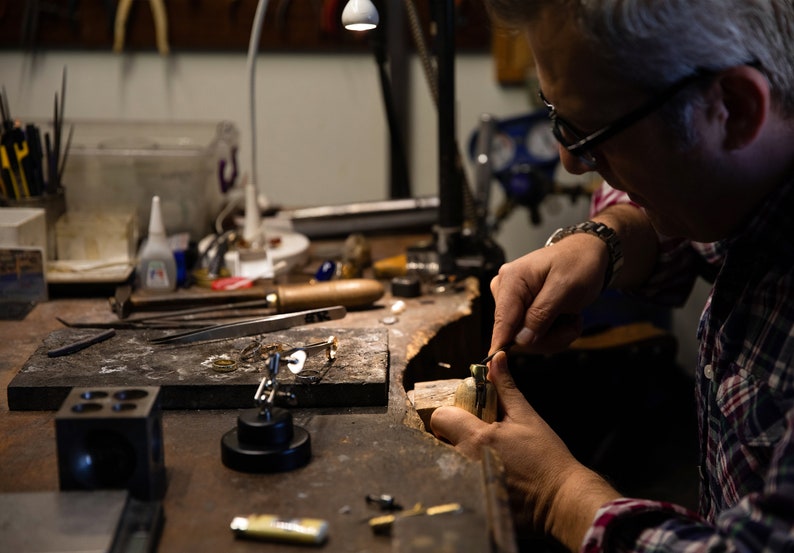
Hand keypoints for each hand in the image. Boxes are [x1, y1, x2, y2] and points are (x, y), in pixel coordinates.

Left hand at [430, 352, 619, 548]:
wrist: (560, 499)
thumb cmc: (546, 457)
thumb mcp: (526, 416)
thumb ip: (504, 388)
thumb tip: (495, 359)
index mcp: (477, 438)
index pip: (441, 417)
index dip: (451, 412)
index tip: (466, 415)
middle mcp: (465, 462)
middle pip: (440, 439)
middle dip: (454, 433)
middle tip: (479, 434)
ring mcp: (466, 483)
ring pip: (447, 460)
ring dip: (460, 453)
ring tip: (487, 455)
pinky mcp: (471, 499)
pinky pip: (456, 479)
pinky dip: (466, 473)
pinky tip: (489, 472)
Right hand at [490, 233, 607, 354]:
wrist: (588, 256)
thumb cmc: (578, 264)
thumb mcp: (565, 288)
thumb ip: (541, 314)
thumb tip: (521, 340)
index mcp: (512, 279)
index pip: (502, 320)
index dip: (502, 344)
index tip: (499, 364)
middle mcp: (506, 289)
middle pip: (514, 333)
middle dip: (546, 337)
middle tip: (571, 326)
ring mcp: (513, 301)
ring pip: (525, 338)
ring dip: (553, 336)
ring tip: (571, 319)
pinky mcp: (521, 310)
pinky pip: (532, 334)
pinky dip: (552, 334)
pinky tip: (565, 319)